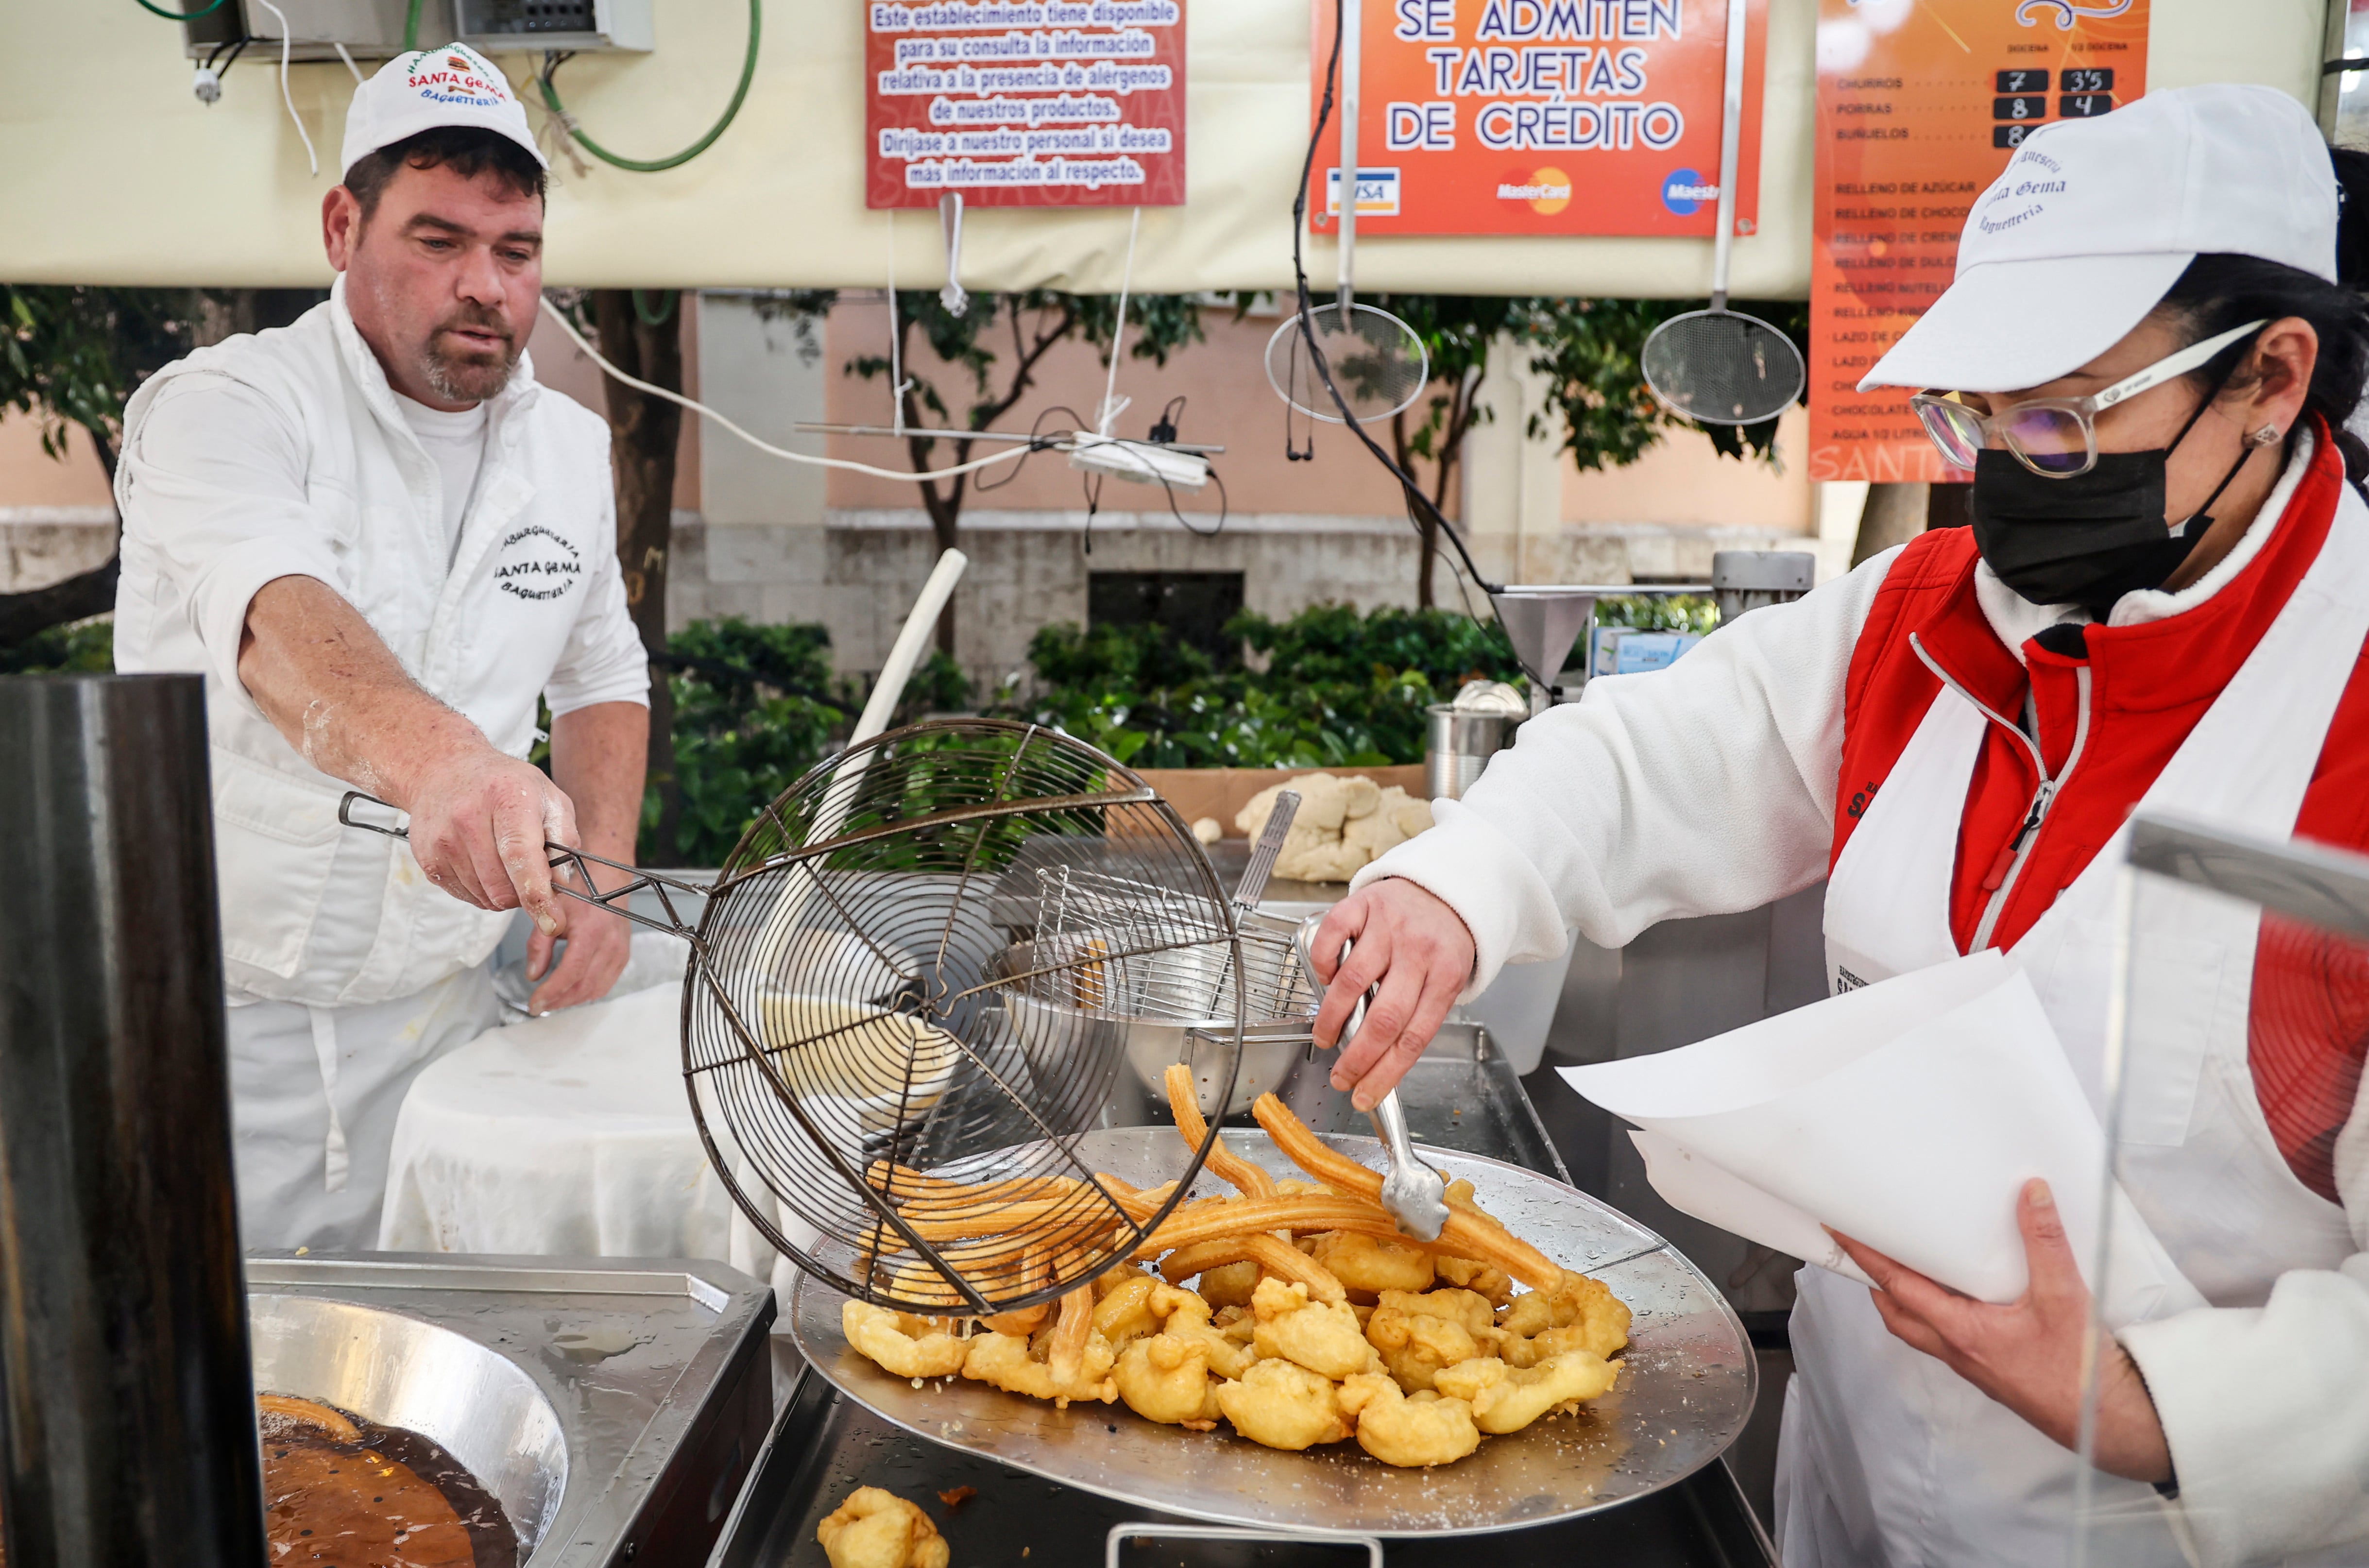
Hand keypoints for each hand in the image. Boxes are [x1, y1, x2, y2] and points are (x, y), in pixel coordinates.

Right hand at [400, 747, 578, 937]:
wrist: (443, 769)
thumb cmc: (503, 785)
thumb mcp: (548, 798)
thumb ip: (564, 840)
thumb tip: (563, 886)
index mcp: (506, 798)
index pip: (521, 856)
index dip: (538, 895)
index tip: (553, 922)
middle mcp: (468, 818)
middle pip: (503, 887)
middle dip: (524, 892)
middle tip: (527, 869)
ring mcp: (442, 840)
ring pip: (485, 897)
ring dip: (502, 891)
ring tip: (501, 857)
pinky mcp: (427, 859)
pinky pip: (465, 896)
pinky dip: (481, 889)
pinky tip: (481, 861)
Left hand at [524, 867, 631, 1014]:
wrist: (608, 880)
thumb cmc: (580, 891)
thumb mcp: (552, 913)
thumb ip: (539, 945)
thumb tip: (533, 975)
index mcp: (591, 932)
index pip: (571, 973)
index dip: (551, 993)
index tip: (534, 1004)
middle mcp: (610, 944)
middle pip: (584, 987)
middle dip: (559, 1001)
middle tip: (539, 1006)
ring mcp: (621, 951)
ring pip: (597, 989)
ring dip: (573, 1000)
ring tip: (553, 1001)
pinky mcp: (624, 955)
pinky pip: (607, 983)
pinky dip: (588, 992)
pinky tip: (572, 991)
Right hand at [1307, 878, 1475, 1110]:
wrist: (1445, 884)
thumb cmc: (1442, 940)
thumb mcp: (1445, 978)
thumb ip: (1418, 1013)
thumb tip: (1379, 1060)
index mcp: (1446, 976)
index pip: (1414, 1037)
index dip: (1386, 1073)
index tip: (1364, 1095)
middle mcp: (1418, 951)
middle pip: (1384, 1017)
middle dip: (1357, 1058)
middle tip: (1341, 1077)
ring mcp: (1389, 927)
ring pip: (1352, 982)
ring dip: (1332, 1019)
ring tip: (1326, 1036)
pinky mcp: (1363, 904)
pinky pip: (1334, 938)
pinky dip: (1323, 965)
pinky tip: (1325, 980)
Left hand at [1832, 1179, 2172, 1483]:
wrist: (2104, 1421)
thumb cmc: (2079, 1371)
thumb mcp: (2064, 1296)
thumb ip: (2045, 1241)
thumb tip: (2031, 1195)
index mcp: (1961, 1331)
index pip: (1897, 1286)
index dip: (1866, 1257)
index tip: (1840, 1231)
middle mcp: (1957, 1349)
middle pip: (1896, 1312)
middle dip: (1875, 1280)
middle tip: (1865, 1248)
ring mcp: (1971, 1363)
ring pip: (1919, 1328)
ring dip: (1904, 1298)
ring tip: (1905, 1266)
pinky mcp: (1989, 1369)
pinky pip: (1945, 1337)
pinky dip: (1935, 1313)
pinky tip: (1956, 1298)